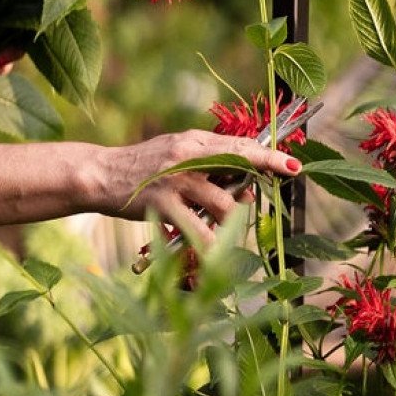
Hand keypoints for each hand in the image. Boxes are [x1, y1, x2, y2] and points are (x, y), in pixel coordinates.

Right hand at [107, 130, 301, 241]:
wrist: (100, 175)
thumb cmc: (141, 167)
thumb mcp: (174, 152)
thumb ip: (207, 160)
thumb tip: (244, 181)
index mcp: (193, 141)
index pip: (240, 146)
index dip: (269, 157)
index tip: (294, 166)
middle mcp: (189, 157)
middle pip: (239, 168)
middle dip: (259, 185)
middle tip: (258, 202)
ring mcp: (177, 181)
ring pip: (225, 205)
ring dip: (234, 223)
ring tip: (229, 232)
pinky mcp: (165, 205)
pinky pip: (200, 230)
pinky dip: (212, 244)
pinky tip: (216, 253)